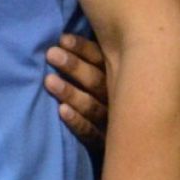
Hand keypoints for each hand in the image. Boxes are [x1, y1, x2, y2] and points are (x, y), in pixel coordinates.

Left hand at [46, 32, 109, 146]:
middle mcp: (120, 99)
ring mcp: (114, 123)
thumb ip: (93, 57)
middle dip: (74, 66)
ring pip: (92, 106)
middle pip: (97, 81)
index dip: (83, 49)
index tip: (62, 39)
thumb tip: (64, 36)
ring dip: (71, 93)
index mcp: (120, 77)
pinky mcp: (106, 143)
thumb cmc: (104, 95)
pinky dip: (77, 122)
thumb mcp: (109, 72)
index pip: (103, 60)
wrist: (131, 142)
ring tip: (49, 80)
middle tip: (51, 54)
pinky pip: (91, 133)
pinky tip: (61, 111)